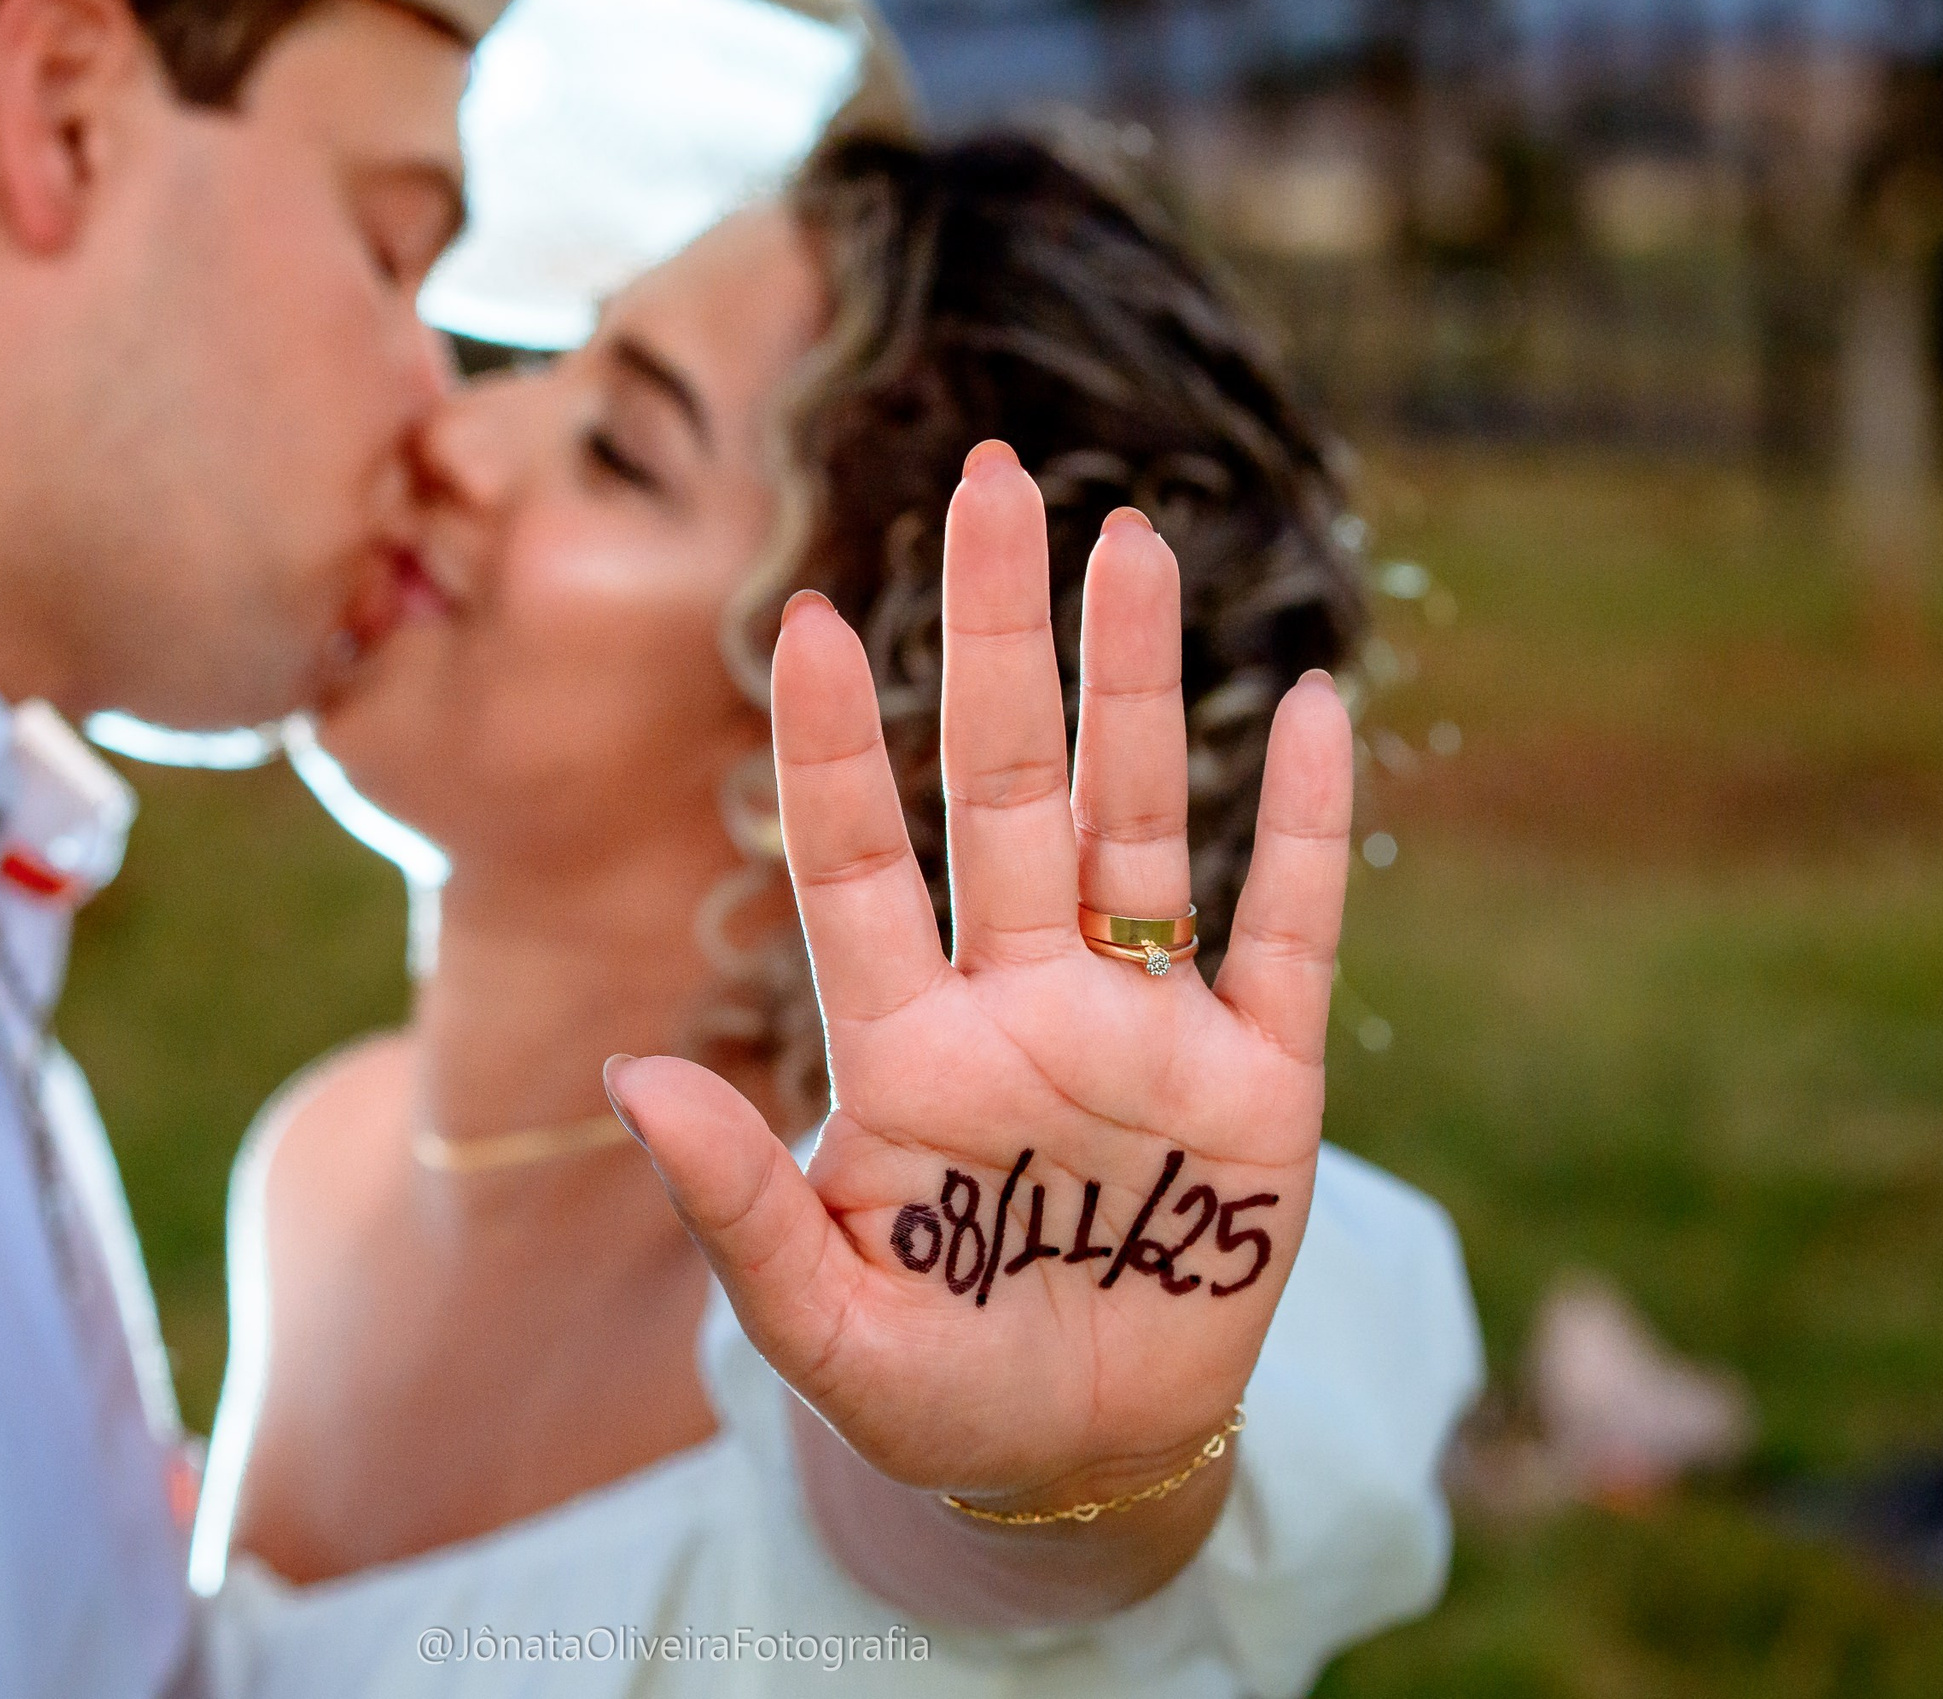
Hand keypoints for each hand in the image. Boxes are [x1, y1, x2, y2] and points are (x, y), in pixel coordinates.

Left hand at [606, 441, 1352, 1511]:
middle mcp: (1020, 1006)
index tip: (819, 618)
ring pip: (1138, 822)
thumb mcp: (817, 1328)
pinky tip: (1313, 706)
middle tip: (992, 482)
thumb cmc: (929, 1391)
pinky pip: (1287, 934)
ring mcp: (1142, 1031)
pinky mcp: (1258, 1084)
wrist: (1075, 1461)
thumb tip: (629, 1075)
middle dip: (999, 641)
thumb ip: (734, 1209)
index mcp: (904, 1051)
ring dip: (1139, 687)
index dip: (840, 750)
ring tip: (1133, 542)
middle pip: (1007, 792)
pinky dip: (1301, 830)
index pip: (859, 867)